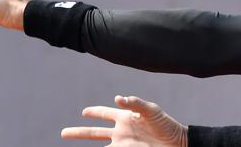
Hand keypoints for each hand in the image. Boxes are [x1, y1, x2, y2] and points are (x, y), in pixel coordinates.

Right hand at [61, 95, 186, 146]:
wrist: (177, 143)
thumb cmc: (166, 124)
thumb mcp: (152, 111)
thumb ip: (135, 103)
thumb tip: (118, 98)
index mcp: (125, 118)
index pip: (105, 113)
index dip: (94, 112)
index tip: (83, 112)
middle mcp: (121, 132)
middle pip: (95, 133)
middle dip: (79, 133)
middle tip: (63, 133)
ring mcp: (123, 145)